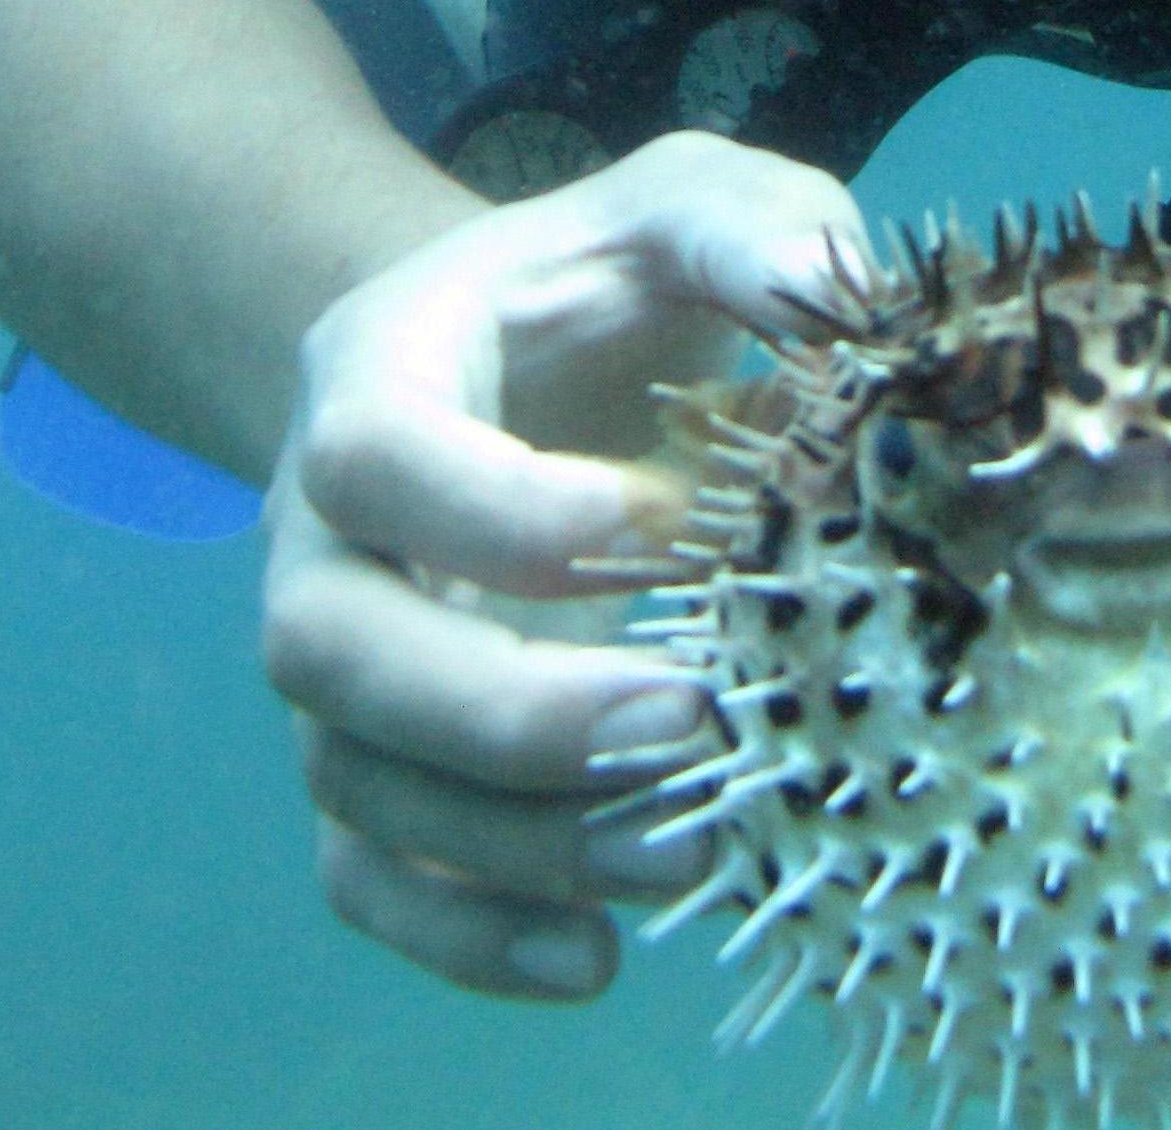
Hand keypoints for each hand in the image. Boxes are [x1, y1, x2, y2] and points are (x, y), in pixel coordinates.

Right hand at [260, 130, 867, 1002]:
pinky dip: (468, 940)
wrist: (503, 365)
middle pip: (331, 649)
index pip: (374, 454)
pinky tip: (600, 958)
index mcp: (375, 373)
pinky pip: (369, 880)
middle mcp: (323, 531)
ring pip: (359, 785)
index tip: (651, 525)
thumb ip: (757, 225)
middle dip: (500, 712)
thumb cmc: (602, 291)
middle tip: (686, 718)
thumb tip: (847, 295)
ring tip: (689, 849)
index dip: (493, 511)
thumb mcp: (680, 211)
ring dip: (514, 841)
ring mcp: (339, 663)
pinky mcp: (373, 766)